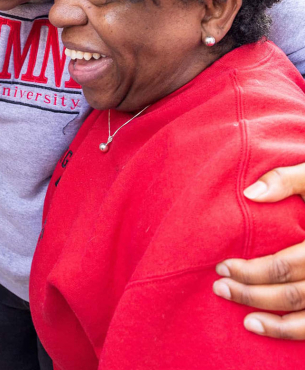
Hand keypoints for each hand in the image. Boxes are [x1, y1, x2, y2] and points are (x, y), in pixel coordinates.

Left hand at [213, 163, 304, 339]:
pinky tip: (270, 328)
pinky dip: (294, 332)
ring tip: (245, 321)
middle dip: (251, 294)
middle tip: (220, 287)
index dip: (249, 270)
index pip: (283, 266)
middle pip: (290, 294)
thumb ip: (285, 180)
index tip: (221, 266)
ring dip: (273, 324)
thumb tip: (249, 194)